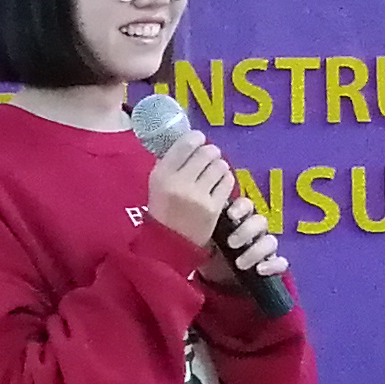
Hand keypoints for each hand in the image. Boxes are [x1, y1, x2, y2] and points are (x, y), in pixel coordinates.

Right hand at [145, 126, 236, 251]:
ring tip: (214, 171)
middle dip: (211, 152)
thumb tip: (190, 141)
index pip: (186, 144)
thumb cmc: (162, 210)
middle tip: (210, 156)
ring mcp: (198, 196)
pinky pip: (228, 182)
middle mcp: (180, 183)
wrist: (169, 245)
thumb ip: (171, 162)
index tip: (199, 139)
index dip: (196, 138)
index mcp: (162, 175)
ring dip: (219, 165)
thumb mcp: (156, 184)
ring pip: (220, 166)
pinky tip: (219, 183)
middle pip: (207, 152)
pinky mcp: (214, 208)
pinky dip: (226, 179)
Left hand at [206, 180, 288, 287]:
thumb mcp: (202, 241)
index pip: (246, 205)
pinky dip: (272, 265)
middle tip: (231, 243)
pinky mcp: (272, 266)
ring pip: (270, 241)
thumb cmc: (210, 256)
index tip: (229, 215)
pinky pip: (281, 263)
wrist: (217, 284)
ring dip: (256, 250)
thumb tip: (190, 214)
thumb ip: (201, 228)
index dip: (240, 208)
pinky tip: (260, 270)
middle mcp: (254, 232)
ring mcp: (264, 249)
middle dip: (246, 231)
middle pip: (260, 221)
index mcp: (238, 221)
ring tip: (240, 264)